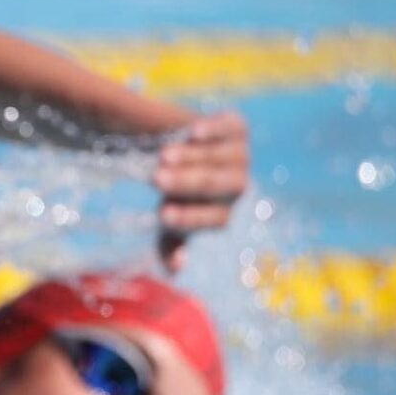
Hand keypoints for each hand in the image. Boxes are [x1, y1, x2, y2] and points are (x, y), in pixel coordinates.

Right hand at [150, 111, 248, 270]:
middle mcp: (237, 184)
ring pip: (218, 157)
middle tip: (155, 180)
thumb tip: (174, 268)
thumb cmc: (176, 193)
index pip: (214, 219)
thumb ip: (170, 244)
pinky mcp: (237, 126)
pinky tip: (193, 132)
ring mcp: (240, 154)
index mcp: (222, 213)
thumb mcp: (170, 218)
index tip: (161, 214)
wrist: (186, 149)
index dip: (190, 218)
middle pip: (215, 185)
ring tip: (163, 156)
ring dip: (191, 157)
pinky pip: (227, 129)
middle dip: (186, 183)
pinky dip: (212, 131)